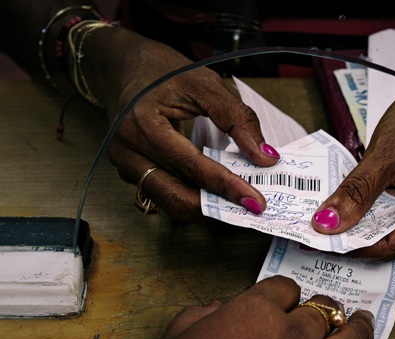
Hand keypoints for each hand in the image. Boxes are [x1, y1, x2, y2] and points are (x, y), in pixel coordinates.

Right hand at [84, 27, 279, 220]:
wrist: (125, 67)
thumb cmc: (165, 73)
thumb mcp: (206, 85)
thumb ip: (238, 120)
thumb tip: (266, 157)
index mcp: (142, 124)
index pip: (191, 166)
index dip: (226, 186)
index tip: (255, 201)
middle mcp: (127, 150)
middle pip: (175, 195)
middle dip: (215, 209)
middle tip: (249, 211)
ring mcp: (125, 164)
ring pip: (169, 201)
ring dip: (204, 208)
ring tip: (236, 207)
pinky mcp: (131, 171)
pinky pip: (164, 193)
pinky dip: (192, 198)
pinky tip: (216, 197)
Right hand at [134, 275, 383, 338]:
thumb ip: (198, 315)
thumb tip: (218, 307)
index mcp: (257, 311)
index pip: (284, 288)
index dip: (285, 293)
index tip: (285, 300)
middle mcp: (294, 332)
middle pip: (321, 310)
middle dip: (323, 308)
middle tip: (328, 310)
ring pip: (351, 336)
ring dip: (358, 325)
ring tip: (363, 320)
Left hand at [312, 58, 394, 259]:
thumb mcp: (386, 154)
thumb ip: (357, 191)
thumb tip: (328, 222)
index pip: (387, 245)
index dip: (349, 243)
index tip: (316, 239)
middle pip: (387, 243)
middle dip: (352, 233)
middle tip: (316, 224)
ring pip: (386, 233)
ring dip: (359, 224)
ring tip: (330, 213)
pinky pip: (392, 221)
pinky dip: (370, 214)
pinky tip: (350, 206)